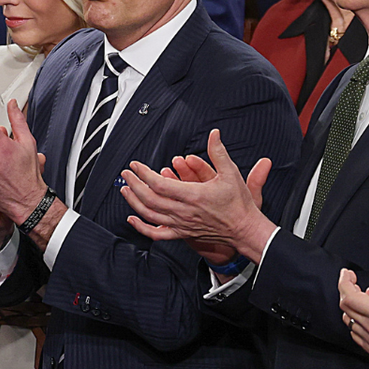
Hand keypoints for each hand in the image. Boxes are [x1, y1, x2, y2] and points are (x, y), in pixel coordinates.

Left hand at [119, 129, 275, 261]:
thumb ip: (219, 152)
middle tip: (126, 173)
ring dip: (134, 202)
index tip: (136, 165)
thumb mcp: (231, 173)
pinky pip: (158, 233)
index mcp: (194, 196)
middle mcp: (184, 212)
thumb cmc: (238, 203)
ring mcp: (182, 224)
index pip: (160, 185)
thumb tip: (214, 134)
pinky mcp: (183, 234)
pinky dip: (142, 227)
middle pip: (150, 199)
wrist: (244, 229)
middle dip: (134, 184)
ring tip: (125, 189)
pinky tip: (133, 219)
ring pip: (150, 215)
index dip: (144, 174)